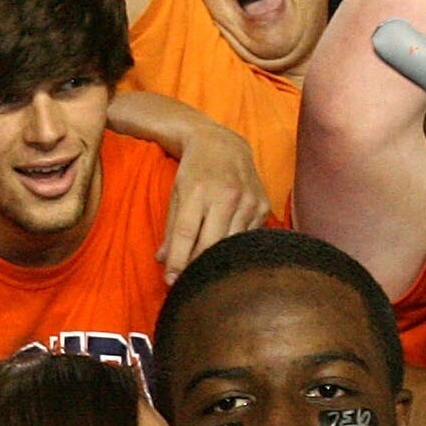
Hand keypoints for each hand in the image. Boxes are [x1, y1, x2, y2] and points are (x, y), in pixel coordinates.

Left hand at [156, 119, 270, 280]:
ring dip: (216, 260)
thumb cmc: (195, 171)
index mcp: (197, 191)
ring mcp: (247, 201)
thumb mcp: (176, 193)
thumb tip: (162, 261)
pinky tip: (225, 249)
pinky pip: (247, 238)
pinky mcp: (262, 206)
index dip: (177, 261)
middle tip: (187, 280)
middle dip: (196, 266)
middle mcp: (225, 196)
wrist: (224, 143)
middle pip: (209, 245)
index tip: (171, 282)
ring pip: (230, 245)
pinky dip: (234, 247)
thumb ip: (170, 228)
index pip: (185, 234)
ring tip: (204, 269)